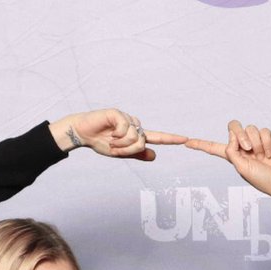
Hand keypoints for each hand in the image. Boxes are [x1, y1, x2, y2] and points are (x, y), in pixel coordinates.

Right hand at [50, 108, 186, 161]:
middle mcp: (134, 125)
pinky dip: (117, 135)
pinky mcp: (118, 113)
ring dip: (121, 144)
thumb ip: (137, 154)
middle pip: (142, 142)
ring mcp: (127, 118)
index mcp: (136, 135)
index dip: (171, 139)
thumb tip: (155, 155)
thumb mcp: (120, 153)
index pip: (157, 137)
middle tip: (114, 148)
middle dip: (127, 150)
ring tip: (110, 140)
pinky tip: (109, 132)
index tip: (186, 139)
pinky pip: (126, 129)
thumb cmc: (101, 142)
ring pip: (135, 137)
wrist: (83, 134)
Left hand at [184, 120, 270, 209]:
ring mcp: (256, 140)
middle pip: (233, 127)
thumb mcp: (241, 168)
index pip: (214, 147)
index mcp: (233, 155)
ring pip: (250, 128)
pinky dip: (266, 143)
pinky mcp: (268, 137)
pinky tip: (270, 154)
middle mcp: (243, 146)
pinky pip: (263, 131)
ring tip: (262, 156)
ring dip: (256, 143)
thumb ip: (232, 151)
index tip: (186, 142)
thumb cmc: (262, 179)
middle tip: (248, 148)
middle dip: (239, 134)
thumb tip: (232, 135)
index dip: (201, 145)